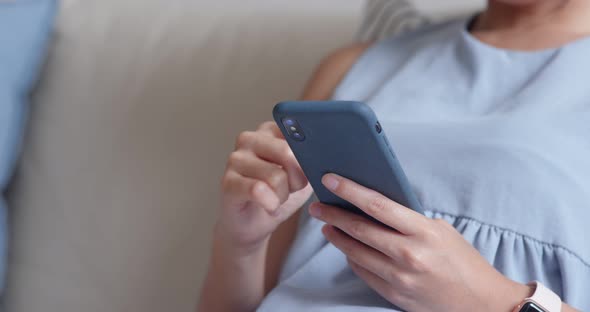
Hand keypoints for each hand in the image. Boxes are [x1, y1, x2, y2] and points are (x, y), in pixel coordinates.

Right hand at [217, 121, 311, 254]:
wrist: (254, 225)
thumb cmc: (279, 195)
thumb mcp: (303, 174)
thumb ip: (312, 158)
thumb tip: (328, 152)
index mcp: (270, 130)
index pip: (297, 132)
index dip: (309, 156)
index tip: (308, 171)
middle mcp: (249, 138)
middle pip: (287, 153)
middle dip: (298, 179)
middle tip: (291, 189)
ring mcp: (235, 159)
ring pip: (276, 176)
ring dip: (283, 196)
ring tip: (276, 198)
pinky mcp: (227, 182)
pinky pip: (258, 190)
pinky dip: (271, 204)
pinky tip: (269, 207)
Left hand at [308, 173, 531, 311]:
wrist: (482, 303)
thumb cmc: (463, 261)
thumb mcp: (441, 230)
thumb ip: (408, 219)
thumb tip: (375, 206)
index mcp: (423, 232)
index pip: (377, 204)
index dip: (350, 190)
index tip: (330, 179)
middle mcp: (408, 255)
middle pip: (359, 229)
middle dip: (333, 214)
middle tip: (317, 206)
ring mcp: (400, 278)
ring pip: (355, 252)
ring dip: (337, 237)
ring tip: (327, 225)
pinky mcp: (394, 295)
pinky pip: (363, 272)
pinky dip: (352, 257)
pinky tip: (347, 248)